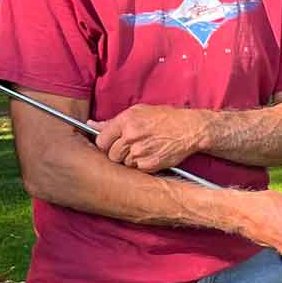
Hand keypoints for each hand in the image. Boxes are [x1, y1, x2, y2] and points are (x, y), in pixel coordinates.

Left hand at [92, 104, 210, 172]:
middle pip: (111, 155)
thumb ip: (113, 121)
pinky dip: (143, 166)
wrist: (190, 129)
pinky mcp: (150, 164)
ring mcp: (140, 152)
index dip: (105, 145)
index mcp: (126, 121)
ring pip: (124, 164)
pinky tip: (152, 155)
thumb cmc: (165, 118)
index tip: (111, 145)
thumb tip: (91, 125)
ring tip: (145, 149)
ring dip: (131, 160)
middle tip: (131, 147)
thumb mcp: (138, 112)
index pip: (100, 141)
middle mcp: (131, 136)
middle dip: (118, 153)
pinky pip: (137, 170)